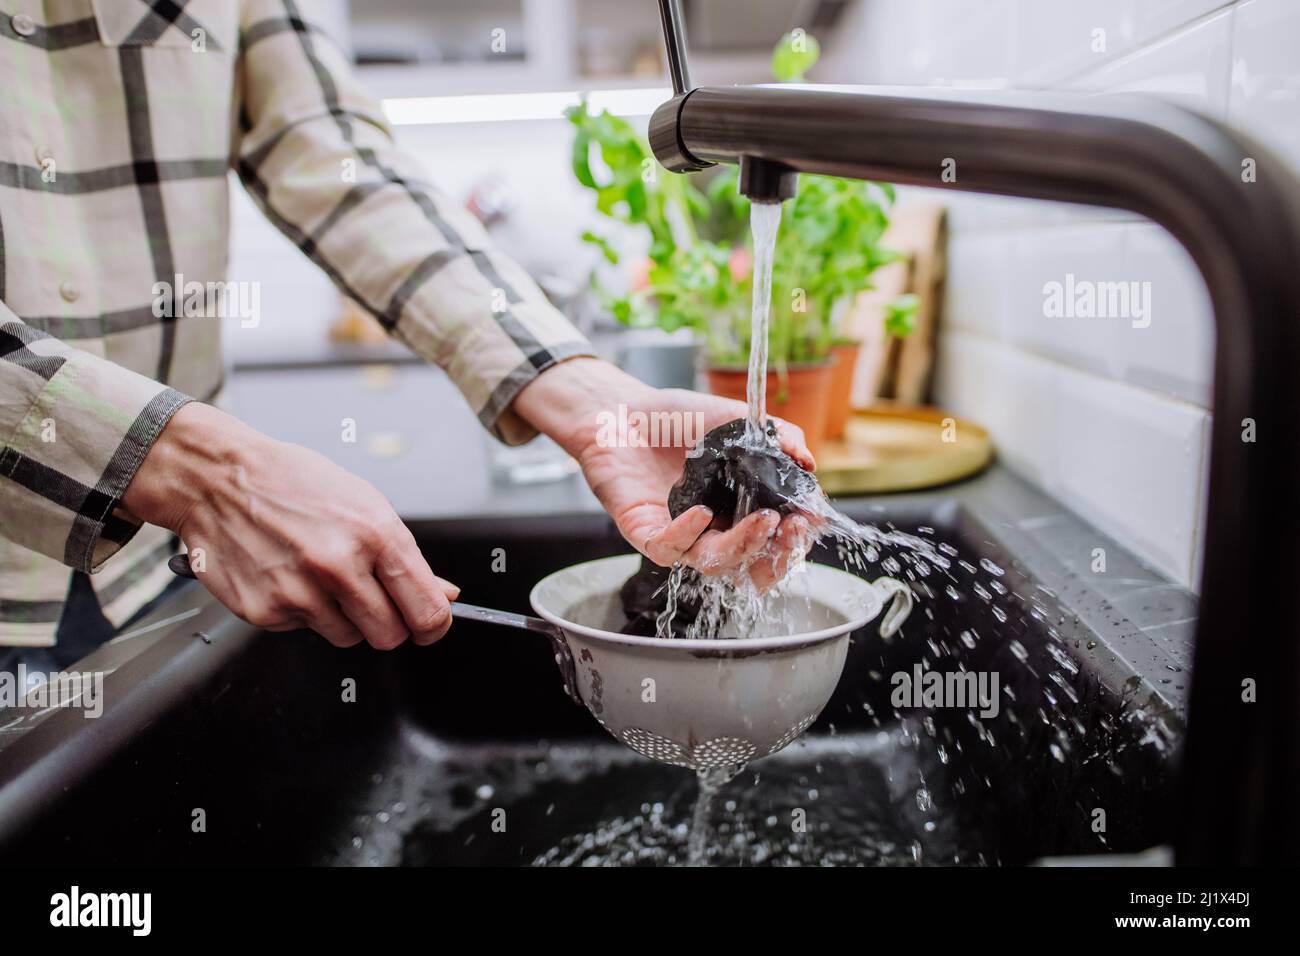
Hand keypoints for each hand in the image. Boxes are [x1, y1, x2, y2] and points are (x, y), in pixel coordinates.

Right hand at [122, 403, 457, 648]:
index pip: (425, 610)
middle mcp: (338, 566)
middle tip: (373, 599)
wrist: (216, 478)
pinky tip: (287, 575)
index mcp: (374, 534)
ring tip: (319, 575)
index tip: (431, 624)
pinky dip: (301, 611)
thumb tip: (442, 594)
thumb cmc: (291, 482)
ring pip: (348, 637)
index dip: (434, 625)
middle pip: (390, 636)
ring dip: (343, 617)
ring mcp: (299, 593)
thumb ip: (405, 557)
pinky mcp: (265, 612)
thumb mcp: (363, 503)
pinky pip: (303, 630)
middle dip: (389, 624)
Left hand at [513, 358, 817, 588]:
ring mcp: (681, 534)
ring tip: (761, 521)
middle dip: (777, 555)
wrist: (623, 409)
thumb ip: (776, 435)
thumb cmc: (677, 419)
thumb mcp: (735, 418)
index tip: (808, 516)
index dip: (796, 537)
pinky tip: (701, 514)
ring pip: (716, 563)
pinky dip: (687, 535)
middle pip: (752, 565)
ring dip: (743, 547)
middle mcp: (714, 528)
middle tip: (790, 529)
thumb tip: (808, 461)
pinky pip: (667, 549)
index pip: (776, 539)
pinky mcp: (645, 532)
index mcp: (740, 508)